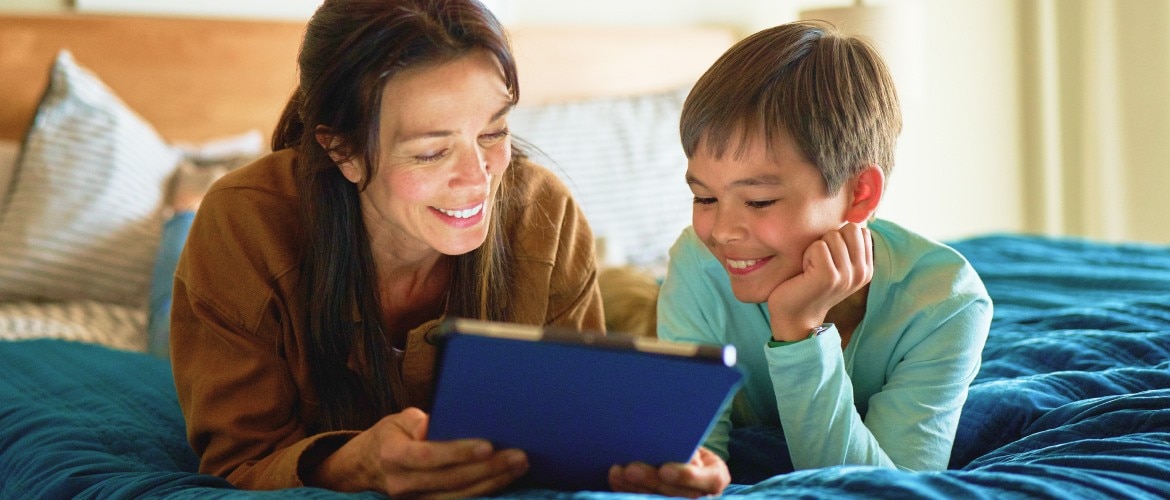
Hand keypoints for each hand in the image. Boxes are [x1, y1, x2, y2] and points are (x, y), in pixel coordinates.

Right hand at [309, 407, 527, 497]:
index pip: (428, 456)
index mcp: (392, 456)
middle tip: (518, 456)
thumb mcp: (395, 420)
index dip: (458, 452)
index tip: (488, 445)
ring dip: (492, 482)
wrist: (364, 470)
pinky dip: (483, 491)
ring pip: (458, 496)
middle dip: (488, 469)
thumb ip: (414, 421)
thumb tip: (430, 424)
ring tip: (518, 467)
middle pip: (450, 480)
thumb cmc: (387, 438)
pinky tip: (504, 480)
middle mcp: (402, 483)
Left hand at [608, 446, 729, 496]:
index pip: (711, 481)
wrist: (688, 459)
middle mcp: (703, 496)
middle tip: (631, 468)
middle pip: (678, 495)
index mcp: (716, 477)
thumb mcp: (695, 441)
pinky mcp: (662, 499)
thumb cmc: (691, 444)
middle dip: (651, 481)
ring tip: (618, 472)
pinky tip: (615, 478)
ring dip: (635, 487)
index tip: (664, 469)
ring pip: (659, 499)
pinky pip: (645, 497)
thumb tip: (670, 449)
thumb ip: (687, 446)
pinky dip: (628, 490)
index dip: (686, 476)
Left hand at [767, 223, 872, 340]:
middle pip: (849, 229)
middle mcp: (862, 272)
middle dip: (829, 239)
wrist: (795, 315)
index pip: (859, 229)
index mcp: (866, 268)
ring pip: (832, 236)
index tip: (829, 258)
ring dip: (815, 248)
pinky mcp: (829, 277)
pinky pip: (818, 246)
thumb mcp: (835, 262)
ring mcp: (848, 276)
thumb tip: (852, 214)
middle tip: (819, 262)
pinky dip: (807, 256)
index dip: (838, 237)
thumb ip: (847, 243)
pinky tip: (805, 273)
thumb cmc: (809, 283)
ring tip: (811, 269)